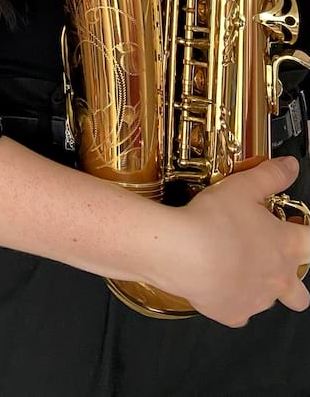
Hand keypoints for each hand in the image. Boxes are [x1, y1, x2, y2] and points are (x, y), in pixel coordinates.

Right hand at [161, 157, 309, 326]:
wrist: (182, 253)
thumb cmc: (212, 221)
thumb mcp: (243, 187)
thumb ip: (270, 176)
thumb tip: (290, 166)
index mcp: (285, 246)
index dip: (309, 234)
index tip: (302, 230)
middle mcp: (277, 277)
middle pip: (301, 293)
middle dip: (293, 280)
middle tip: (272, 261)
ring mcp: (257, 300)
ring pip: (268, 301)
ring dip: (259, 286)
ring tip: (235, 265)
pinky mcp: (233, 313)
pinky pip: (239, 313)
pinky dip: (231, 300)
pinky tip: (217, 282)